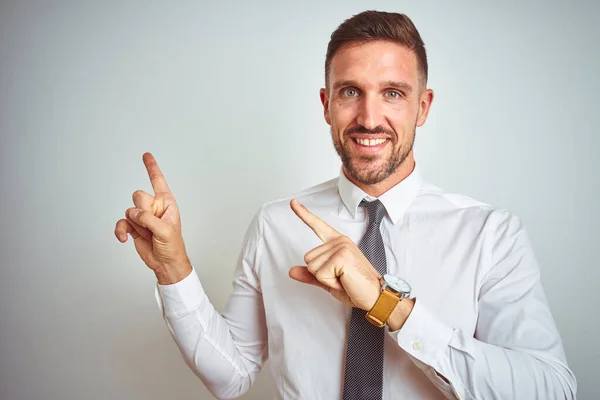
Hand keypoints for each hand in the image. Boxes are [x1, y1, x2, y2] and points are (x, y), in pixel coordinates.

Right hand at [114, 152, 191, 283]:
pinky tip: (123, 238)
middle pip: (138, 196)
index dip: (151, 167)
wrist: (165, 262)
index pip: (158, 181)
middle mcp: (153, 207)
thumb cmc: (173, 246)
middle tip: (151, 223)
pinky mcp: (133, 227)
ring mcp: (142, 217)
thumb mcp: (166, 231)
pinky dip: (120, 230)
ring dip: (134, 223)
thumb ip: (149, 219)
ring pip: (129, 210)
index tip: (146, 155)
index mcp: (166, 203)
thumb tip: (133, 213)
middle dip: (142, 209)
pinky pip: (121, 223)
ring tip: (145, 234)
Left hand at [288, 199, 380, 310]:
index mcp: (338, 242)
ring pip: (312, 267)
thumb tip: (292, 271)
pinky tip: (344, 280)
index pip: (318, 226)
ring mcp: (341, 247)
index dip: (303, 214)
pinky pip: (320, 274)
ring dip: (326, 279)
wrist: (375, 297)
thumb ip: (310, 274)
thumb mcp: (328, 280)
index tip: (293, 202)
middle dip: (321, 274)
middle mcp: (339, 241)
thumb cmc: (355, 287)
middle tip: (340, 277)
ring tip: (343, 279)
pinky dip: (330, 282)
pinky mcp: (341, 257)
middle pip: (308, 258)